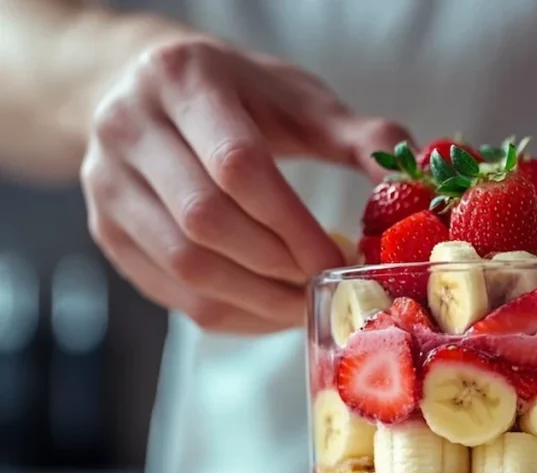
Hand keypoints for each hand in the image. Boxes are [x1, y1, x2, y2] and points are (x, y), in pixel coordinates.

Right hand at [81, 35, 410, 332]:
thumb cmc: (238, 96)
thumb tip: (415, 180)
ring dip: (257, 299)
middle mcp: (127, 128)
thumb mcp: (298, 100)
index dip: (293, 225)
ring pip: (185, 266)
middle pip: (206, 222)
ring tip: (307, 303)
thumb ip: (359, 137)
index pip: (237, 166)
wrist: (150, 95)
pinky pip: (172, 292)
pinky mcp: (106, 232)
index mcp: (181, 81)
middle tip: (329, 287)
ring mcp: (106, 184)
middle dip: (279, 267)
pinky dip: (231, 312)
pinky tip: (272, 308)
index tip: (340, 258)